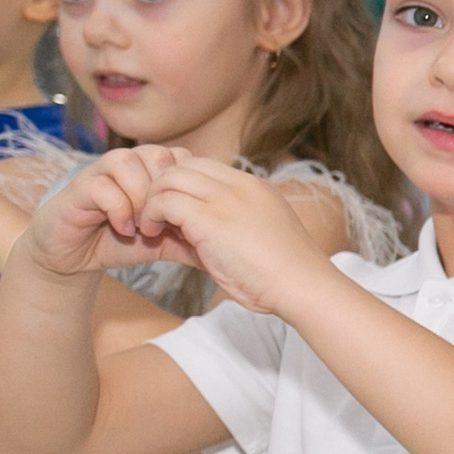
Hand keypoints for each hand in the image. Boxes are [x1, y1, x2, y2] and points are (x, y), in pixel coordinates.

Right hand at [19, 144, 190, 277]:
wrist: (74, 256)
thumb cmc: (121, 242)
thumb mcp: (166, 244)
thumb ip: (194, 240)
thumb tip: (232, 252)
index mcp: (152, 171)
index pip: (182, 158)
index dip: (189, 186)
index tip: (190, 218)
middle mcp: (128, 165)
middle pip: (158, 154)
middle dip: (166, 190)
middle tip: (166, 222)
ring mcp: (101, 173)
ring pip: (128, 162)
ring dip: (140, 197)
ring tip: (144, 227)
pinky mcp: (79, 188)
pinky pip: (102, 185)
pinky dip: (118, 209)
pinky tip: (125, 230)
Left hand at [134, 155, 337, 313]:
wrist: (303, 287)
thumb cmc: (284, 276)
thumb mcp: (259, 238)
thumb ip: (232, 225)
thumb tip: (199, 234)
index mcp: (255, 188)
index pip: (205, 167)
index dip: (182, 187)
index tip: (175, 214)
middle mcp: (240, 186)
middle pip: (184, 165)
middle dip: (161, 188)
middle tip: (156, 218)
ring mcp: (226, 199)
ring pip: (170, 177)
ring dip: (151, 200)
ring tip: (150, 227)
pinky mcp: (210, 219)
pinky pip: (164, 201)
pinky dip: (151, 215)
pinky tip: (153, 235)